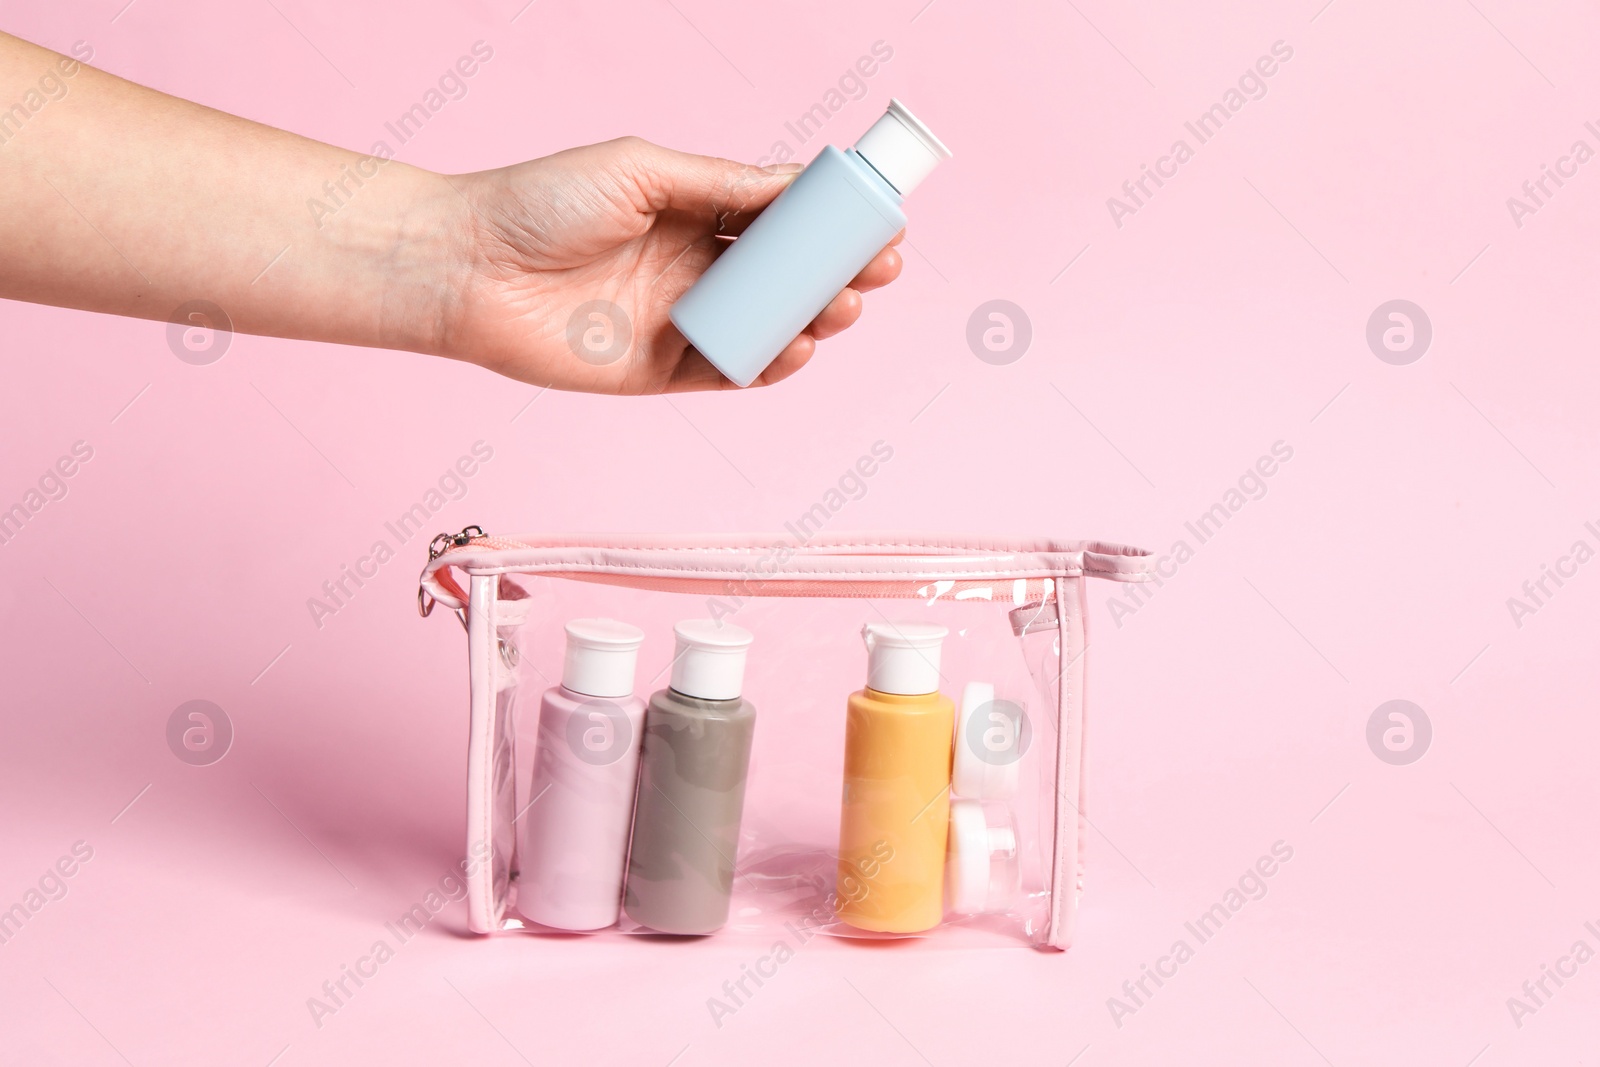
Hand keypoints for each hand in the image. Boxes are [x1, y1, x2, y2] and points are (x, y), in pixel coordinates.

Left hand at [439, 137, 904, 393]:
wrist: (469, 267)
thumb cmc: (542, 204)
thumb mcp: (643, 171)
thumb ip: (721, 183)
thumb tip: (796, 184)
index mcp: (693, 212)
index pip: (779, 220)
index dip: (830, 226)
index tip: (876, 224)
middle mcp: (694, 268)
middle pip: (787, 277)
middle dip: (838, 275)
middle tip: (874, 271)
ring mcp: (682, 321)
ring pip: (768, 327)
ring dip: (814, 320)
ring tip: (840, 306)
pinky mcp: (662, 371)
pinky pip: (730, 372)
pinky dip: (768, 365)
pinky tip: (794, 348)